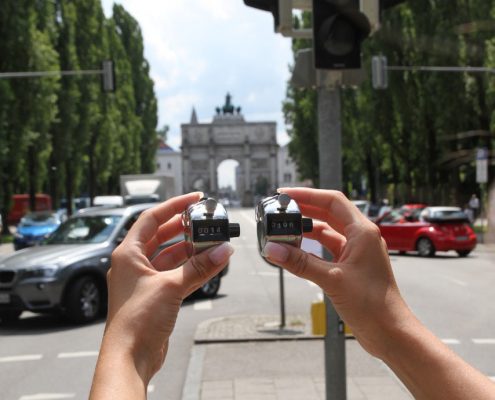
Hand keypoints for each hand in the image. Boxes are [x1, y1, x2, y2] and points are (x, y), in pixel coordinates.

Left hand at [90, 193, 232, 397]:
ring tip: (211, 242)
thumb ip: (199, 268)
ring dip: (189, 250)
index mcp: (128, 254)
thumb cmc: (136, 320)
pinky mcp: (154, 295)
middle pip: (160, 235)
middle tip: (203, 220)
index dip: (173, 206)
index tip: (193, 199)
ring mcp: (144, 280)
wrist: (130, 356)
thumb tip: (223, 251)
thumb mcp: (170, 287)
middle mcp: (133, 264)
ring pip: (169, 256)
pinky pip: (175, 274)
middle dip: (183, 227)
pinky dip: (190, 269)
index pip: (151, 218)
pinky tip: (208, 264)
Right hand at [262, 188, 410, 358]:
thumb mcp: (332, 279)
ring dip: (307, 229)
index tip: (285, 195)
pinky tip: (295, 250)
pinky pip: (327, 249)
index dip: (308, 195)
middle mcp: (361, 237)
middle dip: (304, 209)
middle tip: (281, 208)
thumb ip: (301, 263)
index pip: (333, 201)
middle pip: (328, 213)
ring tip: (284, 228)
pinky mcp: (350, 266)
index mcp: (363, 232)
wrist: (390, 332)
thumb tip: (273, 249)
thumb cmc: (372, 304)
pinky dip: (310, 248)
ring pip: (327, 232)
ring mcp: (356, 252)